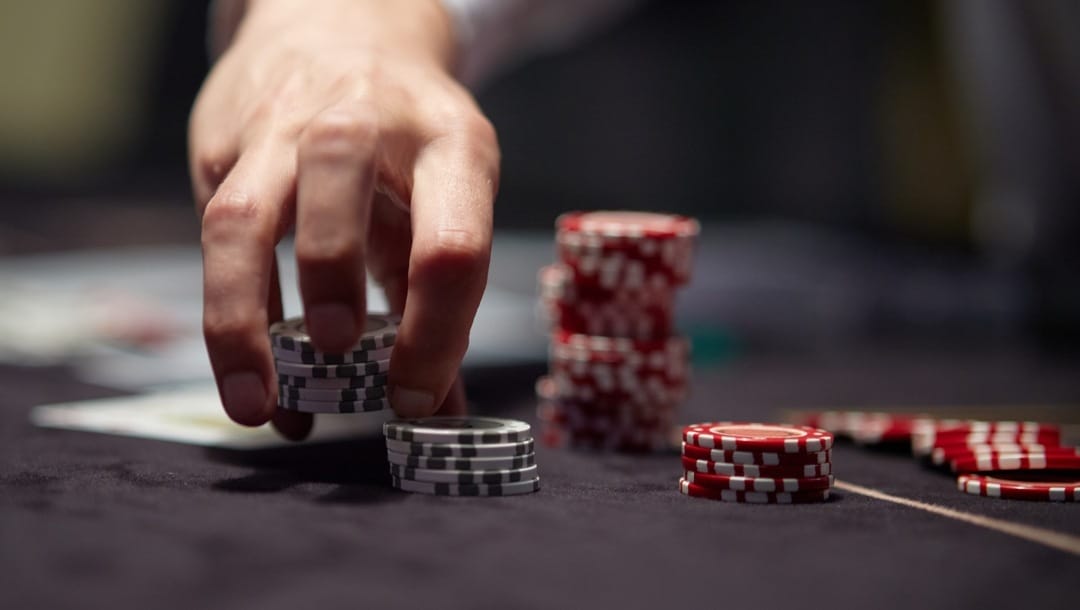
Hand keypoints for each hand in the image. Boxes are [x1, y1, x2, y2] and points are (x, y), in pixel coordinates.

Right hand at [189, 0, 498, 437]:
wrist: (340, 31)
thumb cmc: (406, 137)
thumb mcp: (447, 193)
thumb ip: (444, 298)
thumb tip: (441, 408)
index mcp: (448, 144)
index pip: (451, 243)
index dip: (437, 333)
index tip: (414, 399)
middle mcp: (361, 124)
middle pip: (337, 180)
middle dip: (331, 271)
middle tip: (336, 349)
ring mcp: (280, 129)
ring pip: (243, 216)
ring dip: (242, 316)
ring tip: (256, 403)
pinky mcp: (223, 146)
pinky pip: (213, 233)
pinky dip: (227, 310)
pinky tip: (247, 368)